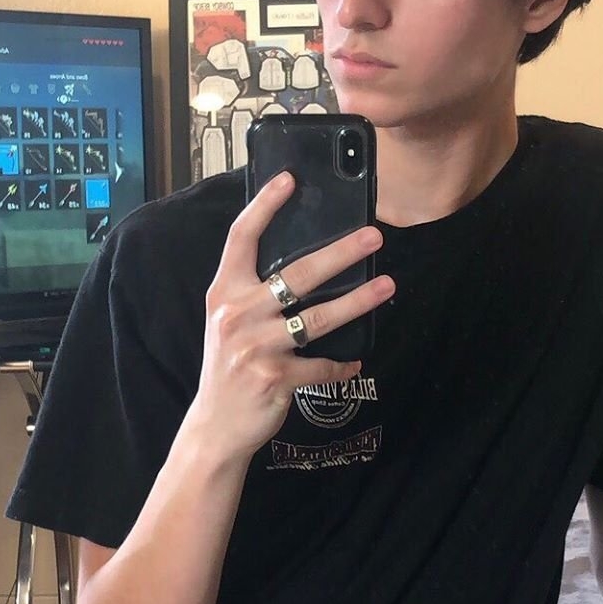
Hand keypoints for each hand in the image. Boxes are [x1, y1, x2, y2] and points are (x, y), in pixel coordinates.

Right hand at [189, 171, 393, 460]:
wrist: (216, 424)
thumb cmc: (229, 366)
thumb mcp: (229, 321)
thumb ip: (253, 292)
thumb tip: (306, 262)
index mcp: (224, 292)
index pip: (241, 237)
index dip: (265, 205)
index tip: (290, 179)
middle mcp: (237, 313)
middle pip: (297, 273)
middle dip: (341, 252)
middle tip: (374, 236)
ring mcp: (255, 346)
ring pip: (318, 317)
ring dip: (358, 301)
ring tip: (386, 286)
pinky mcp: (274, 377)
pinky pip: (321, 364)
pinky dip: (341, 364)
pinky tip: (356, 360)